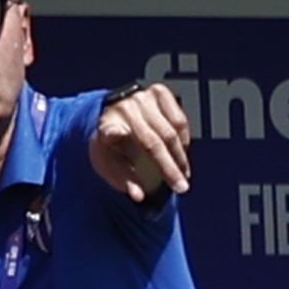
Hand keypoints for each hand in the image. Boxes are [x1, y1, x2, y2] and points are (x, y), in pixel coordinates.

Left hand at [89, 82, 190, 201]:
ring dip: (181, 155)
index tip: (117, 134)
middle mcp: (123, 108)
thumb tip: (139, 197)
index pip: (109, 130)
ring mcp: (142, 98)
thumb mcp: (108, 165)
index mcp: (104, 126)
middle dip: (169, 167)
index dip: (114, 133)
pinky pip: (179, 119)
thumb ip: (122, 180)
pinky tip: (183, 154)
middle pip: (152, 141)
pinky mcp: (158, 92)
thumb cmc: (111, 147)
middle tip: (181, 187)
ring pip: (171, 130)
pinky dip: (184, 139)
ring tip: (184, 174)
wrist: (113, 116)